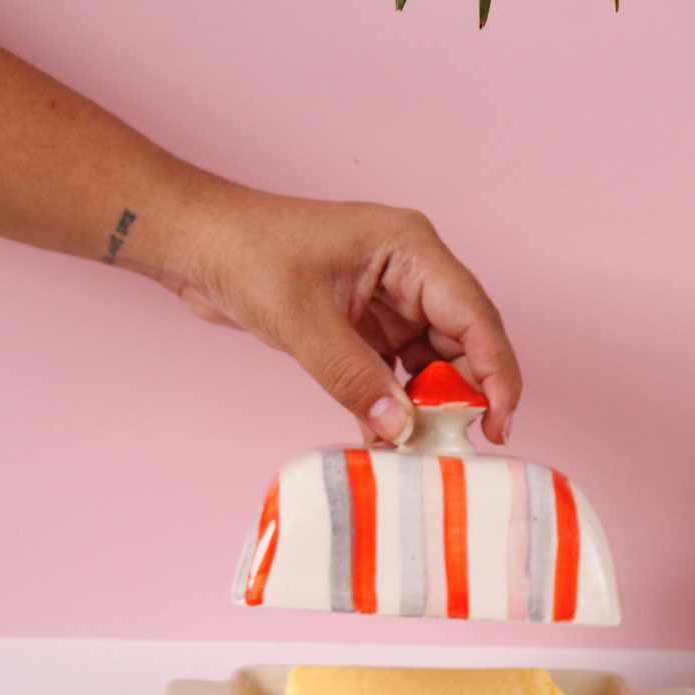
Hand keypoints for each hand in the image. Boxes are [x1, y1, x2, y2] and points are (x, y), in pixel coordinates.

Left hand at [160, 181, 521, 445]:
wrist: (196, 245)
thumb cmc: (245, 253)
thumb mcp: (302, 320)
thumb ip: (354, 377)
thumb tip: (401, 429)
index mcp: (410, 248)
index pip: (475, 315)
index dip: (495, 373)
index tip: (498, 425)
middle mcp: (411, 270)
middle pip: (463, 341)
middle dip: (462, 396)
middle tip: (452, 448)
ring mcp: (390, 297)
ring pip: (434, 361)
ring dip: (427, 405)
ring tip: (416, 449)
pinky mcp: (367, 322)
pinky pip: (399, 369)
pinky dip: (396, 402)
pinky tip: (386, 436)